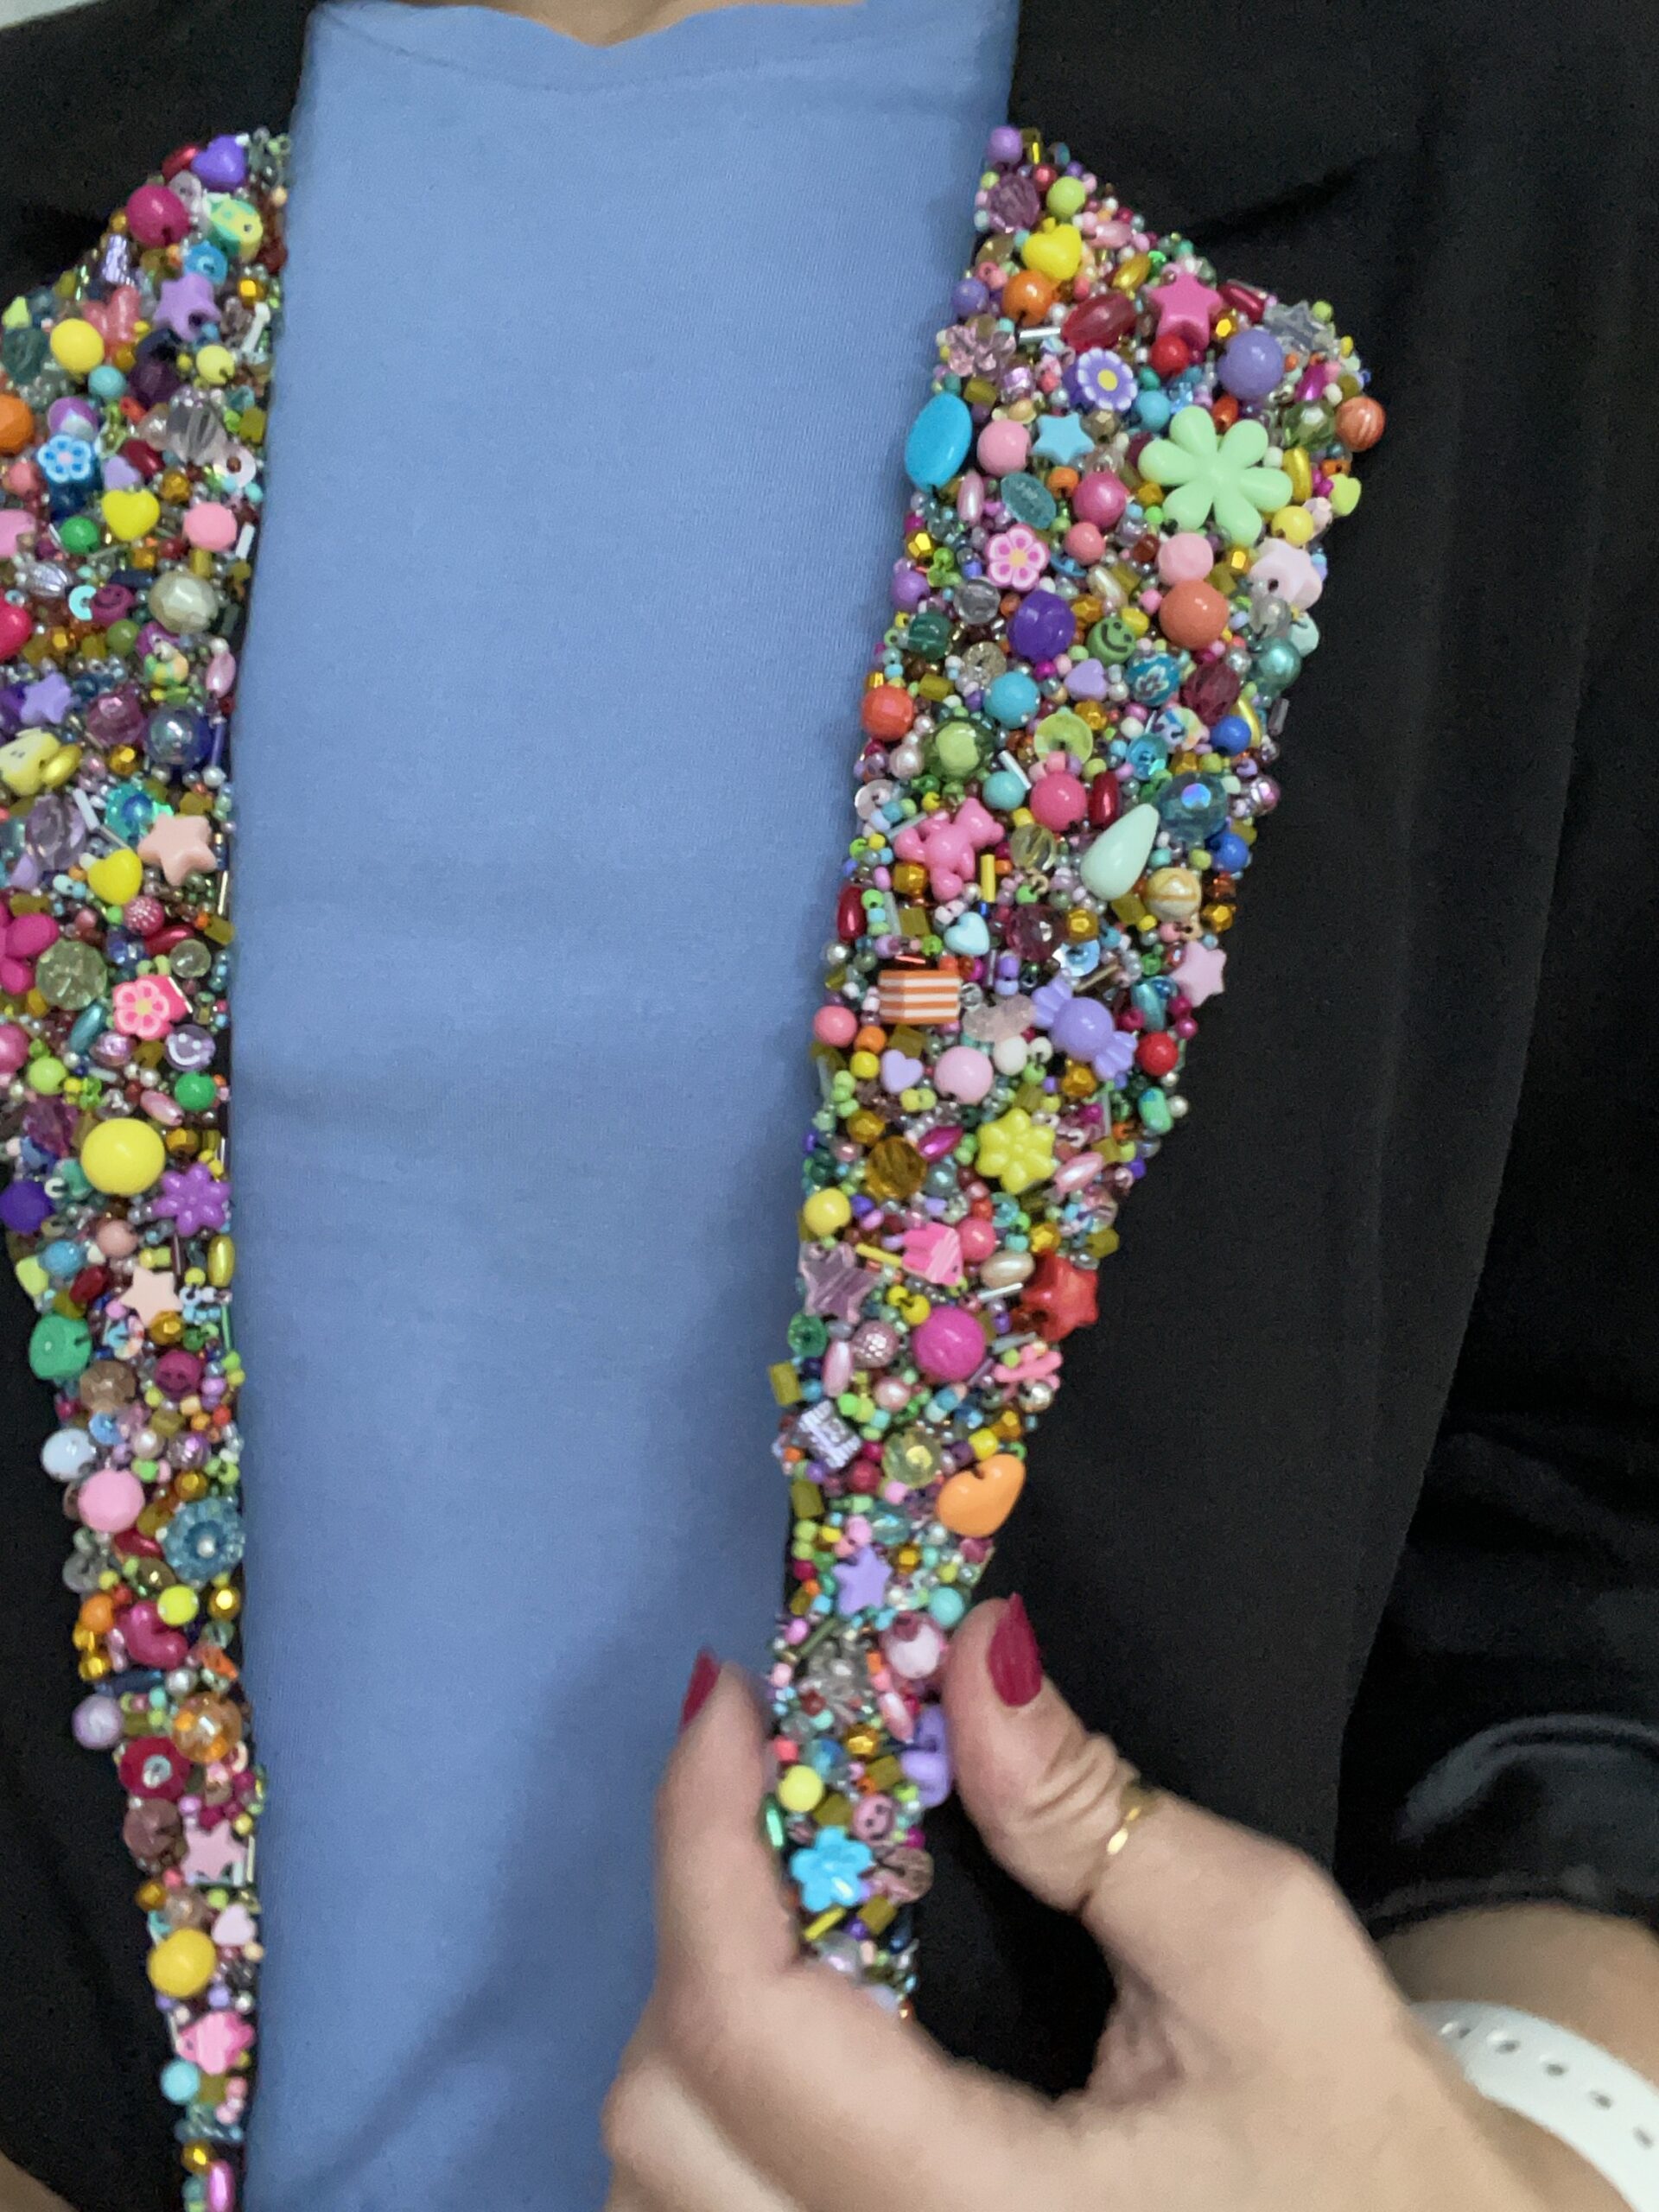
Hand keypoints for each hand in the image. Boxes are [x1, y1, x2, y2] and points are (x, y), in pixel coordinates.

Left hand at [602, 1598, 1559, 2211]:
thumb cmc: (1363, 2148)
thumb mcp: (1258, 1955)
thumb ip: (1086, 1812)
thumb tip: (967, 1656)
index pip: (747, 2029)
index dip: (704, 1842)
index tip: (729, 1701)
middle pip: (665, 2118)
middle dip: (701, 1925)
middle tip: (780, 1796)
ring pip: (661, 2188)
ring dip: (693, 2028)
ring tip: (793, 1910)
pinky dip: (712, 2124)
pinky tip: (800, 2042)